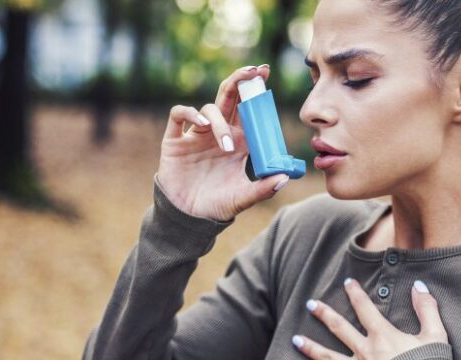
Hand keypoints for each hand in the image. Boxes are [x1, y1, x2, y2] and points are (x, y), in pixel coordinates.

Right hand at [156, 64, 289, 221]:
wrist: (188, 219)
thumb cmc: (217, 205)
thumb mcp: (243, 198)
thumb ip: (263, 189)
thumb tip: (285, 177)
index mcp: (239, 141)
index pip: (249, 109)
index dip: (256, 90)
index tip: (265, 74)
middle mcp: (219, 133)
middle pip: (230, 98)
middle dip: (241, 81)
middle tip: (253, 72)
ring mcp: (196, 135)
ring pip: (210, 109)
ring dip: (221, 122)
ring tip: (227, 145)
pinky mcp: (175, 140)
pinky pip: (179, 115)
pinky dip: (190, 114)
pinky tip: (202, 125)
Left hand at [293, 279, 448, 358]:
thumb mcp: (436, 338)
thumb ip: (427, 310)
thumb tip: (419, 285)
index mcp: (383, 337)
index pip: (365, 309)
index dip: (355, 294)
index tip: (347, 283)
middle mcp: (365, 352)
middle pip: (339, 328)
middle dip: (324, 314)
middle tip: (310, 304)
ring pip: (327, 357)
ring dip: (310, 347)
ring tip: (295, 339)